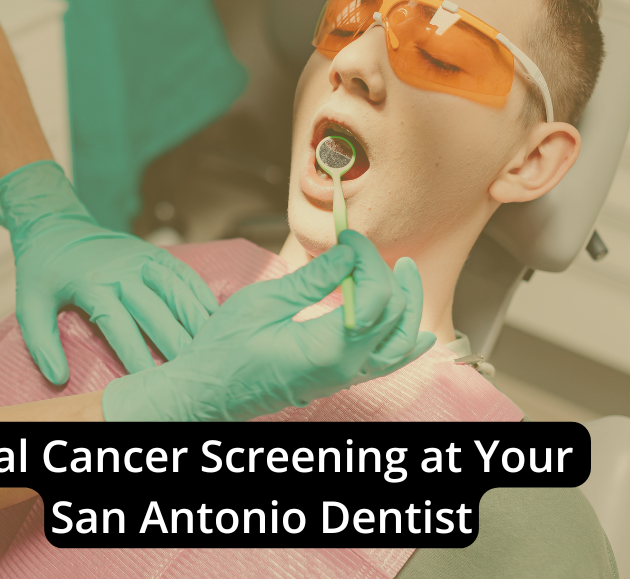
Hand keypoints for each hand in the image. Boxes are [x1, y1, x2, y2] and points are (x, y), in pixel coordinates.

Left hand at [0, 161, 218, 383]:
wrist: (54, 224)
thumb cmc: (43, 271)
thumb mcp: (29, 305)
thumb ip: (42, 344)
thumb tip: (59, 379)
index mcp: (92, 284)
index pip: (118, 324)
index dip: (135, 354)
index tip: (147, 381)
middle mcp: (122, 271)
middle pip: (154, 310)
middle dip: (174, 341)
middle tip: (190, 369)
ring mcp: (142, 259)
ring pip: (175, 290)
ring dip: (194, 317)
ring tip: (210, 345)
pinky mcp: (155, 253)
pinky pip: (183, 274)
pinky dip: (200, 294)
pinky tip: (214, 316)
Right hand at [101, 230, 435, 420]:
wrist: (208, 392)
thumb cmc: (224, 352)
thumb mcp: (263, 302)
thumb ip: (313, 278)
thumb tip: (349, 252)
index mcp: (327, 348)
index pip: (375, 295)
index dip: (367, 258)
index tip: (348, 238)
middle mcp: (345, 368)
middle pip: (394, 316)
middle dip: (389, 277)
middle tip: (370, 251)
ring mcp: (345, 379)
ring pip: (401, 344)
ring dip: (407, 307)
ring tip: (403, 275)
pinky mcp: (339, 380)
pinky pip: (387, 366)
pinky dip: (406, 347)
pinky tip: (421, 336)